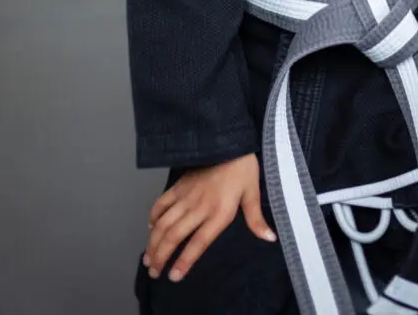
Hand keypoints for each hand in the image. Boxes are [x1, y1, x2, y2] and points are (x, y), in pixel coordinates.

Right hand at [143, 154, 275, 283]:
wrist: (228, 140)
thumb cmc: (243, 167)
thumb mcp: (253, 193)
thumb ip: (256, 219)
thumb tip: (270, 238)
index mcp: (219, 212)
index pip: (198, 243)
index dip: (185, 261)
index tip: (174, 277)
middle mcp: (199, 207)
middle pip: (174, 236)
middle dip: (161, 257)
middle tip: (154, 272)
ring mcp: (186, 196)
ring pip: (164, 223)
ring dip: (153, 242)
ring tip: (148, 258)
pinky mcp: (179, 185)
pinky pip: (161, 203)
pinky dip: (153, 217)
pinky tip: (151, 228)